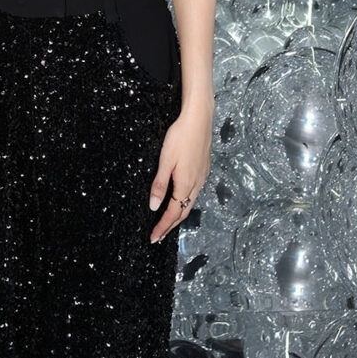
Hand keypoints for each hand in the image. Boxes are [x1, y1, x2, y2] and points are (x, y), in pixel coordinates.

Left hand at [148, 102, 212, 243]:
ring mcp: (202, 177)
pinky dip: (185, 203)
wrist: (199, 119)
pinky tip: (180, 201)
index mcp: (185, 184)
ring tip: (167, 223)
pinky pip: (194, 193)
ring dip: (178, 215)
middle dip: (170, 226)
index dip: (162, 227)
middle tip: (158, 236)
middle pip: (183, 212)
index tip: (153, 238)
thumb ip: (160, 185)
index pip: (173, 213)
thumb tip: (154, 206)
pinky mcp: (204, 170)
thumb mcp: (165, 160)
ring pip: (189, 203)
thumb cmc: (180, 137)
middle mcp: (196, 184)